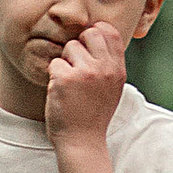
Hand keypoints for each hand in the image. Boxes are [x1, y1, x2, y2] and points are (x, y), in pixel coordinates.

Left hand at [44, 18, 129, 145]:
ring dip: (66, 62)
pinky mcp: (65, 79)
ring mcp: (85, 73)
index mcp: (118, 70)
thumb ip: (109, 65)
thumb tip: (98, 36)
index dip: (97, 33)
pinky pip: (55, 63)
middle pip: (89, 33)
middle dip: (80, 45)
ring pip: (69, 47)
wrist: (82, 141)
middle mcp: (104, 68)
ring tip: (70, 84)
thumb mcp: (112, 88)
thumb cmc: (94, 115)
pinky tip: (61, 92)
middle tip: (76, 65)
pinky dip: (54, 76)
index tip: (89, 46)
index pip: (110, 32)